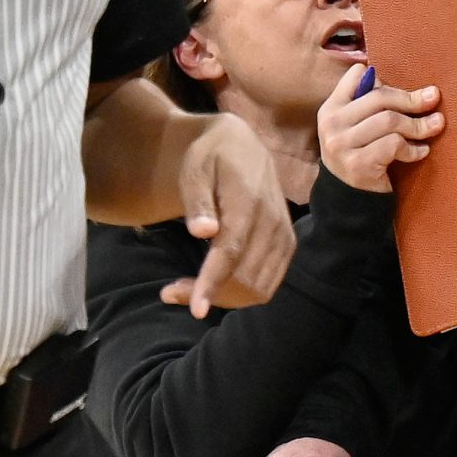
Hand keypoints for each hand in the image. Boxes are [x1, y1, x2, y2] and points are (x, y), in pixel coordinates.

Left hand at [162, 114, 295, 315]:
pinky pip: (267, 285)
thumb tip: (203, 232)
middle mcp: (273, 222)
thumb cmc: (211, 157)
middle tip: (169, 292)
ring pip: (258, 288)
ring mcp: (284, 236)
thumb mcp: (194, 169)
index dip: (214, 283)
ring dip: (224, 297)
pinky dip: (240, 294)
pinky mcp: (287, 246)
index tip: (196, 309)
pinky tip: (214, 285)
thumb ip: (198, 201)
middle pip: (245, 277)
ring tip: (188, 290)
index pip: (232, 251)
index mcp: (249, 201)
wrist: (243, 146)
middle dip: (210, 293)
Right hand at [317, 67, 440, 191]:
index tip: (404, 90)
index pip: (357, 76)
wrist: (350, 201)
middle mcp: (332, 124)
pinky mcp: (358, 165)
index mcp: (331, 108)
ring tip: (435, 126)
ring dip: (418, 124)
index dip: (383, 80)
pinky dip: (413, 148)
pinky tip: (421, 152)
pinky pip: (394, 145)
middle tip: (434, 98)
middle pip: (380, 98)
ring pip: (390, 121)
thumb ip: (371, 106)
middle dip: (411, 99)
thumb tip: (415, 89)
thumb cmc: (361, 156)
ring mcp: (342, 145)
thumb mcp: (357, 128)